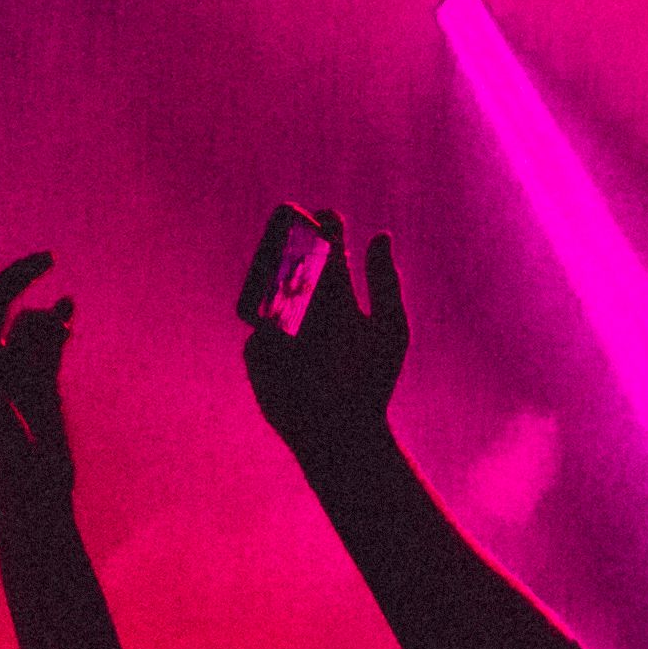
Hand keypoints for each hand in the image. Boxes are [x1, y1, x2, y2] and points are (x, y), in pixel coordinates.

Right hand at [236, 202, 407, 464]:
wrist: (346, 430)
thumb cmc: (372, 380)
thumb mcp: (388, 328)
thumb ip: (384, 283)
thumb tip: (382, 235)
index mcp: (336, 293)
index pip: (326, 249)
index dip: (324, 228)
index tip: (328, 218)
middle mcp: (304, 305)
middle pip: (291, 263)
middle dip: (289, 248)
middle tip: (297, 236)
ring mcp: (277, 330)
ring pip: (268, 296)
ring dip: (272, 282)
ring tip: (288, 274)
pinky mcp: (258, 357)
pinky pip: (259, 336)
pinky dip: (266, 329)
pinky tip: (278, 325)